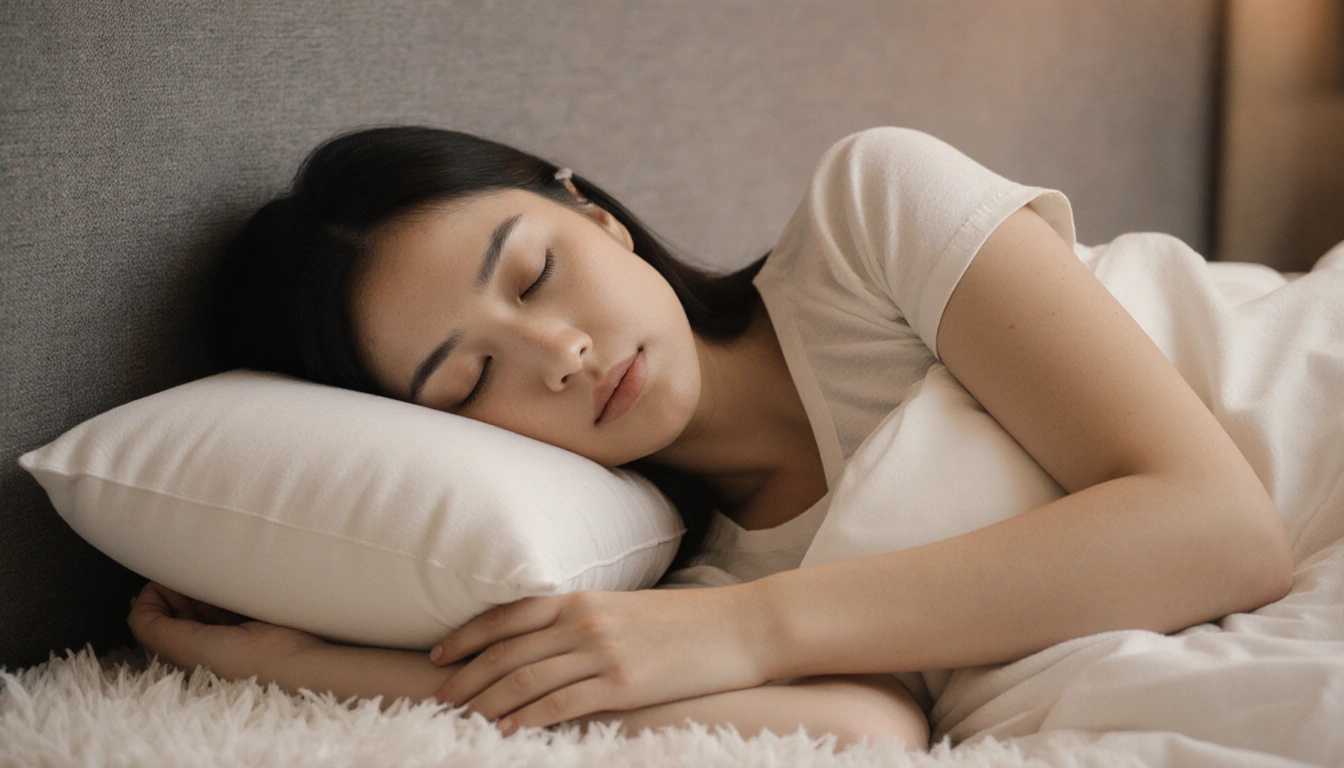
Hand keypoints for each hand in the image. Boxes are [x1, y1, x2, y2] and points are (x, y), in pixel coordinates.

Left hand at [127, 581, 325, 682]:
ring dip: (201, 584)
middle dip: (176, 587)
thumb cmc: (239, 660)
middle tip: (190, 572)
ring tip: (211, 572)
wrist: (292, 660)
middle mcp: (200, 642)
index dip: (154, 595)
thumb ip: (152, 626)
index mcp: (181, 653)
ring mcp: (226, 630)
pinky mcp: (249, 619)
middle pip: (175, 606)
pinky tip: (230, 578)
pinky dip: (223, 585)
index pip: (152, 617)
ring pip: (200, 599)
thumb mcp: (184, 646)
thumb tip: (138, 600)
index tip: (168, 579)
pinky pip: (226, 596)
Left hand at [427, 586, 767, 733]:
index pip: (506, 617)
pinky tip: (505, 732)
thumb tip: (545, 644)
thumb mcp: (625, 609)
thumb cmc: (686, 622)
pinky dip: (524, 720)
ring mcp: (602, 652)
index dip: (466, 637)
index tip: (438, 656)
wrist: (741, 627)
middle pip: (506, 652)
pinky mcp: (622, 684)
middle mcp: (584, 621)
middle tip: (437, 698)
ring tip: (462, 720)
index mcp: (582, 599)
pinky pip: (558, 705)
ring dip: (486, 702)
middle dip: (465, 677)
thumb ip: (583, 620)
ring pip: (524, 679)